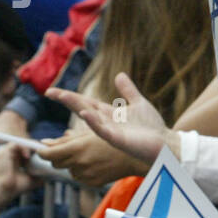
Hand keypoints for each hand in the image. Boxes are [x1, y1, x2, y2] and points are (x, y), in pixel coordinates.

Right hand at [0, 144, 41, 217]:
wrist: (4, 191)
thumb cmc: (16, 188)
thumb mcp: (33, 180)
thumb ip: (40, 174)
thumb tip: (51, 174)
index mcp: (17, 160)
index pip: (29, 150)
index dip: (38, 151)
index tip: (47, 155)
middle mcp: (11, 155)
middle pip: (27, 144)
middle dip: (37, 147)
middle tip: (45, 152)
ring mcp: (7, 152)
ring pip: (22, 143)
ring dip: (32, 146)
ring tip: (38, 153)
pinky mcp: (4, 152)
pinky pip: (16, 144)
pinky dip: (24, 148)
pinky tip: (28, 156)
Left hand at [38, 129, 149, 186]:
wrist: (135, 156)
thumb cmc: (113, 138)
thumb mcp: (88, 134)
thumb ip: (64, 140)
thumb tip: (44, 143)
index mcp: (77, 148)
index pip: (48, 154)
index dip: (42, 152)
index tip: (41, 149)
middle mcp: (80, 163)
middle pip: (55, 163)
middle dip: (57, 156)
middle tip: (66, 149)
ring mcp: (86, 175)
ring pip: (69, 171)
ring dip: (72, 164)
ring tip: (88, 155)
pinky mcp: (93, 183)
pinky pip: (80, 178)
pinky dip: (83, 171)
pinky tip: (95, 163)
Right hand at [47, 73, 175, 164]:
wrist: (166, 143)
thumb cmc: (152, 127)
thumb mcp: (138, 103)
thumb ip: (128, 90)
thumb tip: (119, 74)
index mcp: (110, 114)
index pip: (86, 102)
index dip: (70, 97)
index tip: (51, 92)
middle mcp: (107, 122)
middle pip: (83, 107)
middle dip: (68, 99)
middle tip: (50, 92)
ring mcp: (111, 132)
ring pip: (90, 118)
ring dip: (77, 106)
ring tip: (63, 96)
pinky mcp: (119, 140)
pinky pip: (103, 131)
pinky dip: (93, 122)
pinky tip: (85, 113)